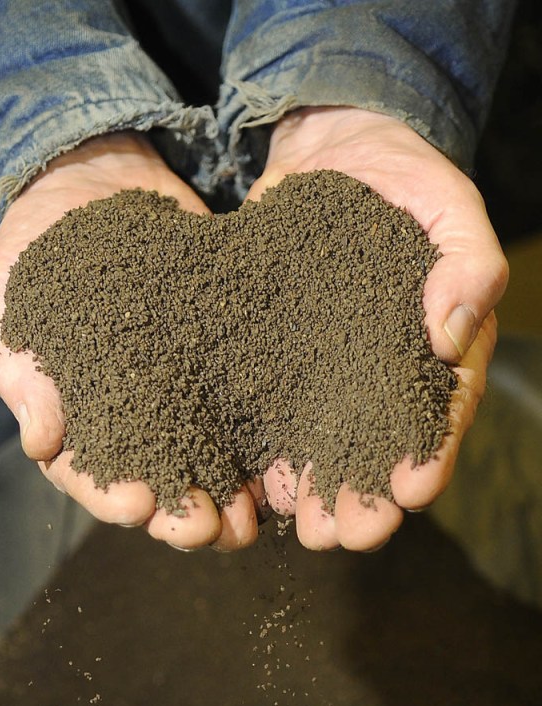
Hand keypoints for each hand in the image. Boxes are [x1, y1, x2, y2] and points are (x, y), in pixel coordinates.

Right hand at [0, 133, 264, 551]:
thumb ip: (22, 368)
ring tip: (251, 520)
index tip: (138, 507)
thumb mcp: (15, 298)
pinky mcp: (226, 367)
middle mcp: (134, 422)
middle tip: (209, 532)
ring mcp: (184, 398)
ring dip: (229, 499)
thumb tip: (39, 441)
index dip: (113, 496)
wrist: (97, 184)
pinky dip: (264, 443)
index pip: (90, 475)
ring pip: (208, 465)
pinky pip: (247, 413)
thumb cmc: (39, 248)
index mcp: (75, 420)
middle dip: (182, 515)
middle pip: (158, 486)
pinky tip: (286, 464)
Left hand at [245, 106, 506, 550]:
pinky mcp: (280, 363)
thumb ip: (467, 261)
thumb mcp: (447, 203)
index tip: (412, 490)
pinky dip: (269, 453)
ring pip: (327, 447)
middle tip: (350, 535)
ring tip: (305, 531)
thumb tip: (452, 333)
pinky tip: (258, 489)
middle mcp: (385, 375)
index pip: (441, 411)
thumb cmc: (404, 178)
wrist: (332, 152)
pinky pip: (274, 415)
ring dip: (318, 494)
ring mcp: (331, 374)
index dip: (430, 454)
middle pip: (382, 449)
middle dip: (368, 497)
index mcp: (440, 349)